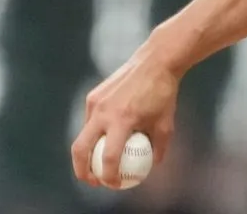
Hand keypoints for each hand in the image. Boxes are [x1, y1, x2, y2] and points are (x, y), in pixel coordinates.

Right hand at [70, 44, 180, 188]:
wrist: (155, 62)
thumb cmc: (164, 94)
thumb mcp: (167, 124)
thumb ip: (159, 147)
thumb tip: (151, 166)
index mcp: (123, 120)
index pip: (108, 158)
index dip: (109, 176)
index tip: (114, 185)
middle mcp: (104, 112)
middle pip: (80, 149)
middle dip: (82, 171)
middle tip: (93, 181)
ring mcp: (95, 103)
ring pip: (83, 134)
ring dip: (88, 151)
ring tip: (97, 162)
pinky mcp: (93, 95)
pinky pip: (90, 120)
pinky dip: (95, 132)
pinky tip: (106, 136)